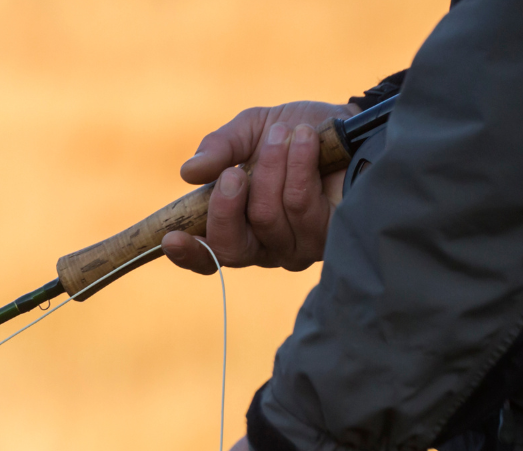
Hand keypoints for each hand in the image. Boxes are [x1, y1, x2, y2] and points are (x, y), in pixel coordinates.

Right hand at [162, 101, 356, 274]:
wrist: (351, 122)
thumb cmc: (298, 132)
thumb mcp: (250, 130)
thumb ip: (219, 149)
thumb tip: (188, 173)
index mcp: (239, 227)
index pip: (209, 256)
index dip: (189, 254)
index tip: (170, 237)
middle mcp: (267, 247)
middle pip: (232, 249)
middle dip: (226, 206)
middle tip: (234, 171)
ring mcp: (299, 247)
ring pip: (267, 218)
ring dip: (272, 167)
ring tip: (284, 133)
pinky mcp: (330, 235)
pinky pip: (300, 206)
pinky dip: (299, 165)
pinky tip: (308, 140)